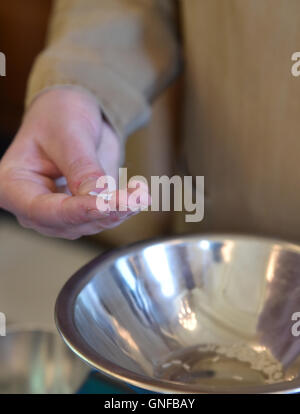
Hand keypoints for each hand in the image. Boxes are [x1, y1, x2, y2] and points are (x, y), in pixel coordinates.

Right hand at [0, 88, 148, 238]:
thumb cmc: (59, 116)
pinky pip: (104, 216)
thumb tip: (100, 198)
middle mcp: (34, 205)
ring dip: (119, 211)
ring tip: (141, 194)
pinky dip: (124, 207)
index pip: (43, 210)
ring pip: (90, 223)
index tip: (106, 205)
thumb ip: (82, 168)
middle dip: (105, 212)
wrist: (73, 114)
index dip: (76, 211)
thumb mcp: (68, 134)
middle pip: (69, 222)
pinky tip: (140, 195)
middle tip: (134, 198)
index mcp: (14, 186)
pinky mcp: (82, 210)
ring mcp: (59, 211)